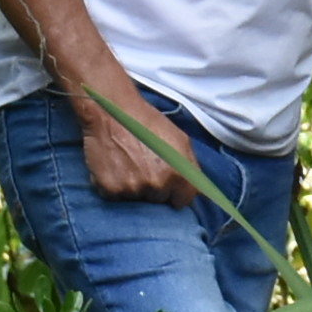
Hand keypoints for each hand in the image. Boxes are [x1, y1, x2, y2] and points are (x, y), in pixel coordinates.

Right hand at [75, 88, 189, 204]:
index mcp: (179, 174)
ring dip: (134, 188)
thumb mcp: (180, 139)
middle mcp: (158, 185)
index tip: (167, 184)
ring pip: (137, 200)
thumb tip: (200, 190)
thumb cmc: (146, 121)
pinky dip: (114, 187)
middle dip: (154, 189)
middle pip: (159, 200)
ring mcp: (134, 189)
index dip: (175, 192)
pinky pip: (116, 197)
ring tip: (127, 165)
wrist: (111, 111)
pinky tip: (113, 168)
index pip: (184, 200)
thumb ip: (191, 167)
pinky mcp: (111, 190)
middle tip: (142, 167)